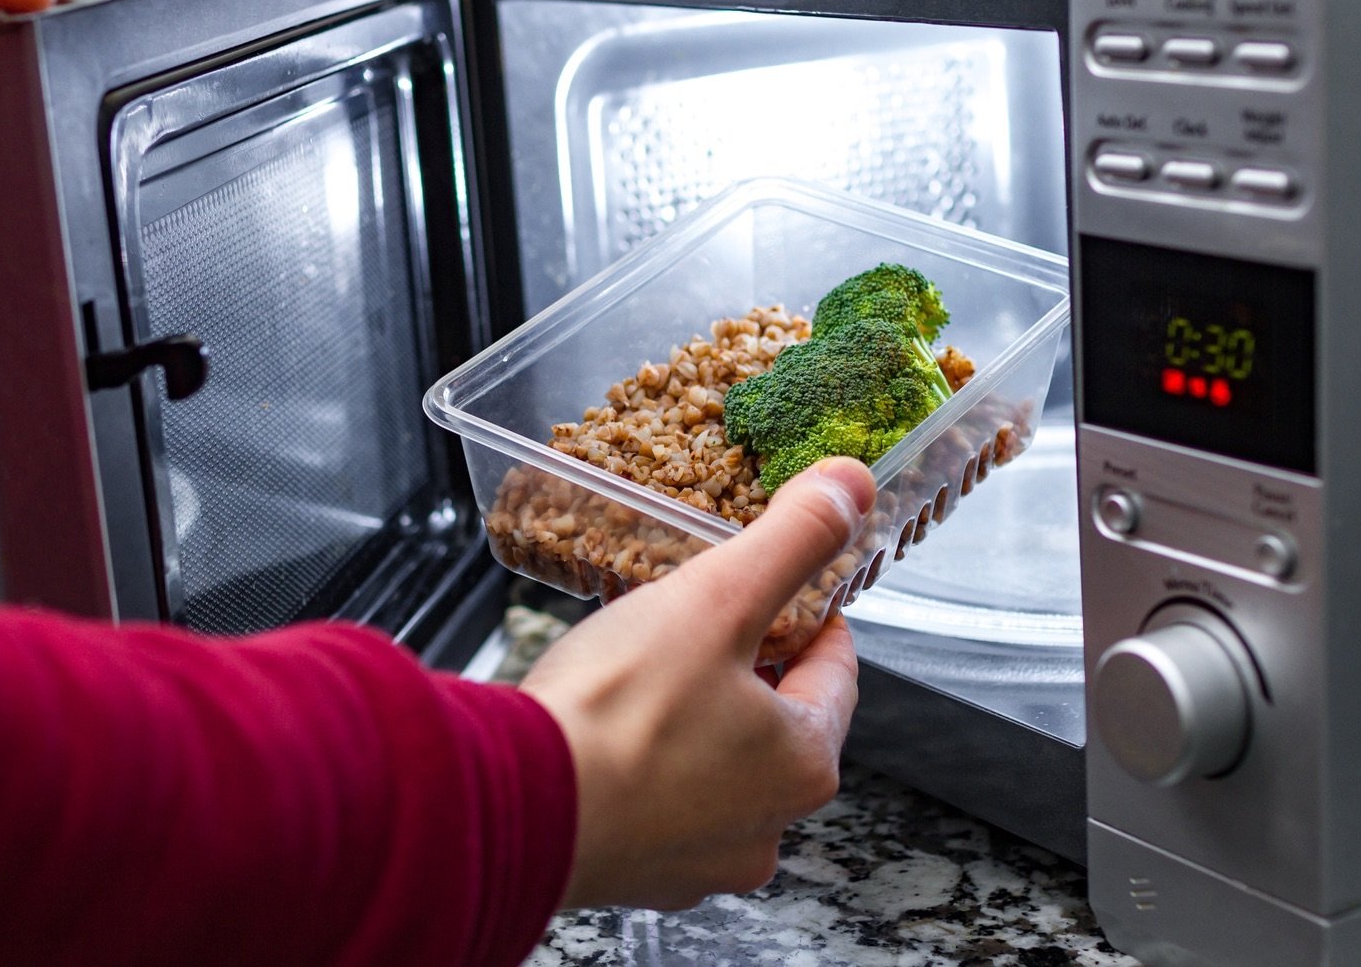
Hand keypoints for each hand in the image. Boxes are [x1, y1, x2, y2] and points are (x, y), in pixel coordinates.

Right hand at [521, 457, 874, 910]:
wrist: (509, 806)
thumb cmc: (616, 712)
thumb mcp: (716, 599)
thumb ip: (792, 540)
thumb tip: (851, 486)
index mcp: (804, 764)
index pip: (834, 671)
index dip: (810, 616)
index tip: (782, 588)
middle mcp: (764, 828)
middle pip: (774, 722)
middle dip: (743, 667)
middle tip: (701, 620)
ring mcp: (698, 861)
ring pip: (714, 766)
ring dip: (693, 719)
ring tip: (646, 669)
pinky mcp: (634, 873)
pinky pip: (654, 804)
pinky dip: (641, 765)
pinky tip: (604, 729)